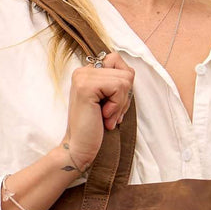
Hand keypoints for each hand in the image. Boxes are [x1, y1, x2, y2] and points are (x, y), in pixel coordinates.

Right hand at [63, 51, 134, 171]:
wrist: (80, 147)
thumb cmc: (96, 127)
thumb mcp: (109, 100)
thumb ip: (116, 83)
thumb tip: (130, 72)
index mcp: (87, 72)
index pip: (118, 61)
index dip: (124, 85)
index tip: (114, 105)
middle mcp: (83, 71)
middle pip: (125, 71)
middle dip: (125, 97)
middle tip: (112, 114)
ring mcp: (83, 77)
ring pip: (125, 80)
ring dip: (121, 103)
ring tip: (107, 117)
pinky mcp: (86, 86)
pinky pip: (119, 87)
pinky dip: (117, 106)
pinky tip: (104, 116)